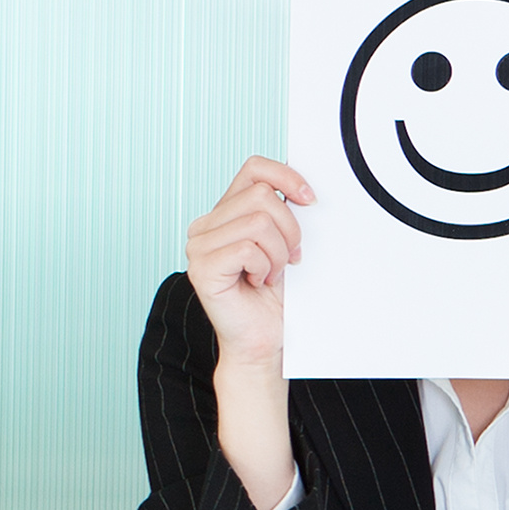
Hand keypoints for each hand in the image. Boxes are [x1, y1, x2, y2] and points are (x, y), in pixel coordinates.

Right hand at [184, 156, 307, 509]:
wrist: (264, 341)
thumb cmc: (275, 296)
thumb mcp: (284, 242)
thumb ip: (284, 210)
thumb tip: (306, 185)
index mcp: (224, 212)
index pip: (254, 168)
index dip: (287, 177)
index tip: (310, 200)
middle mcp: (204, 226)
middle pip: (260, 195)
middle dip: (289, 227)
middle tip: (290, 257)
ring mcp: (198, 247)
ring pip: (257, 221)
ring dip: (278, 251)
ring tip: (271, 273)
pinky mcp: (201, 269)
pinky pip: (247, 248)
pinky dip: (264, 266)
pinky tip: (258, 283)